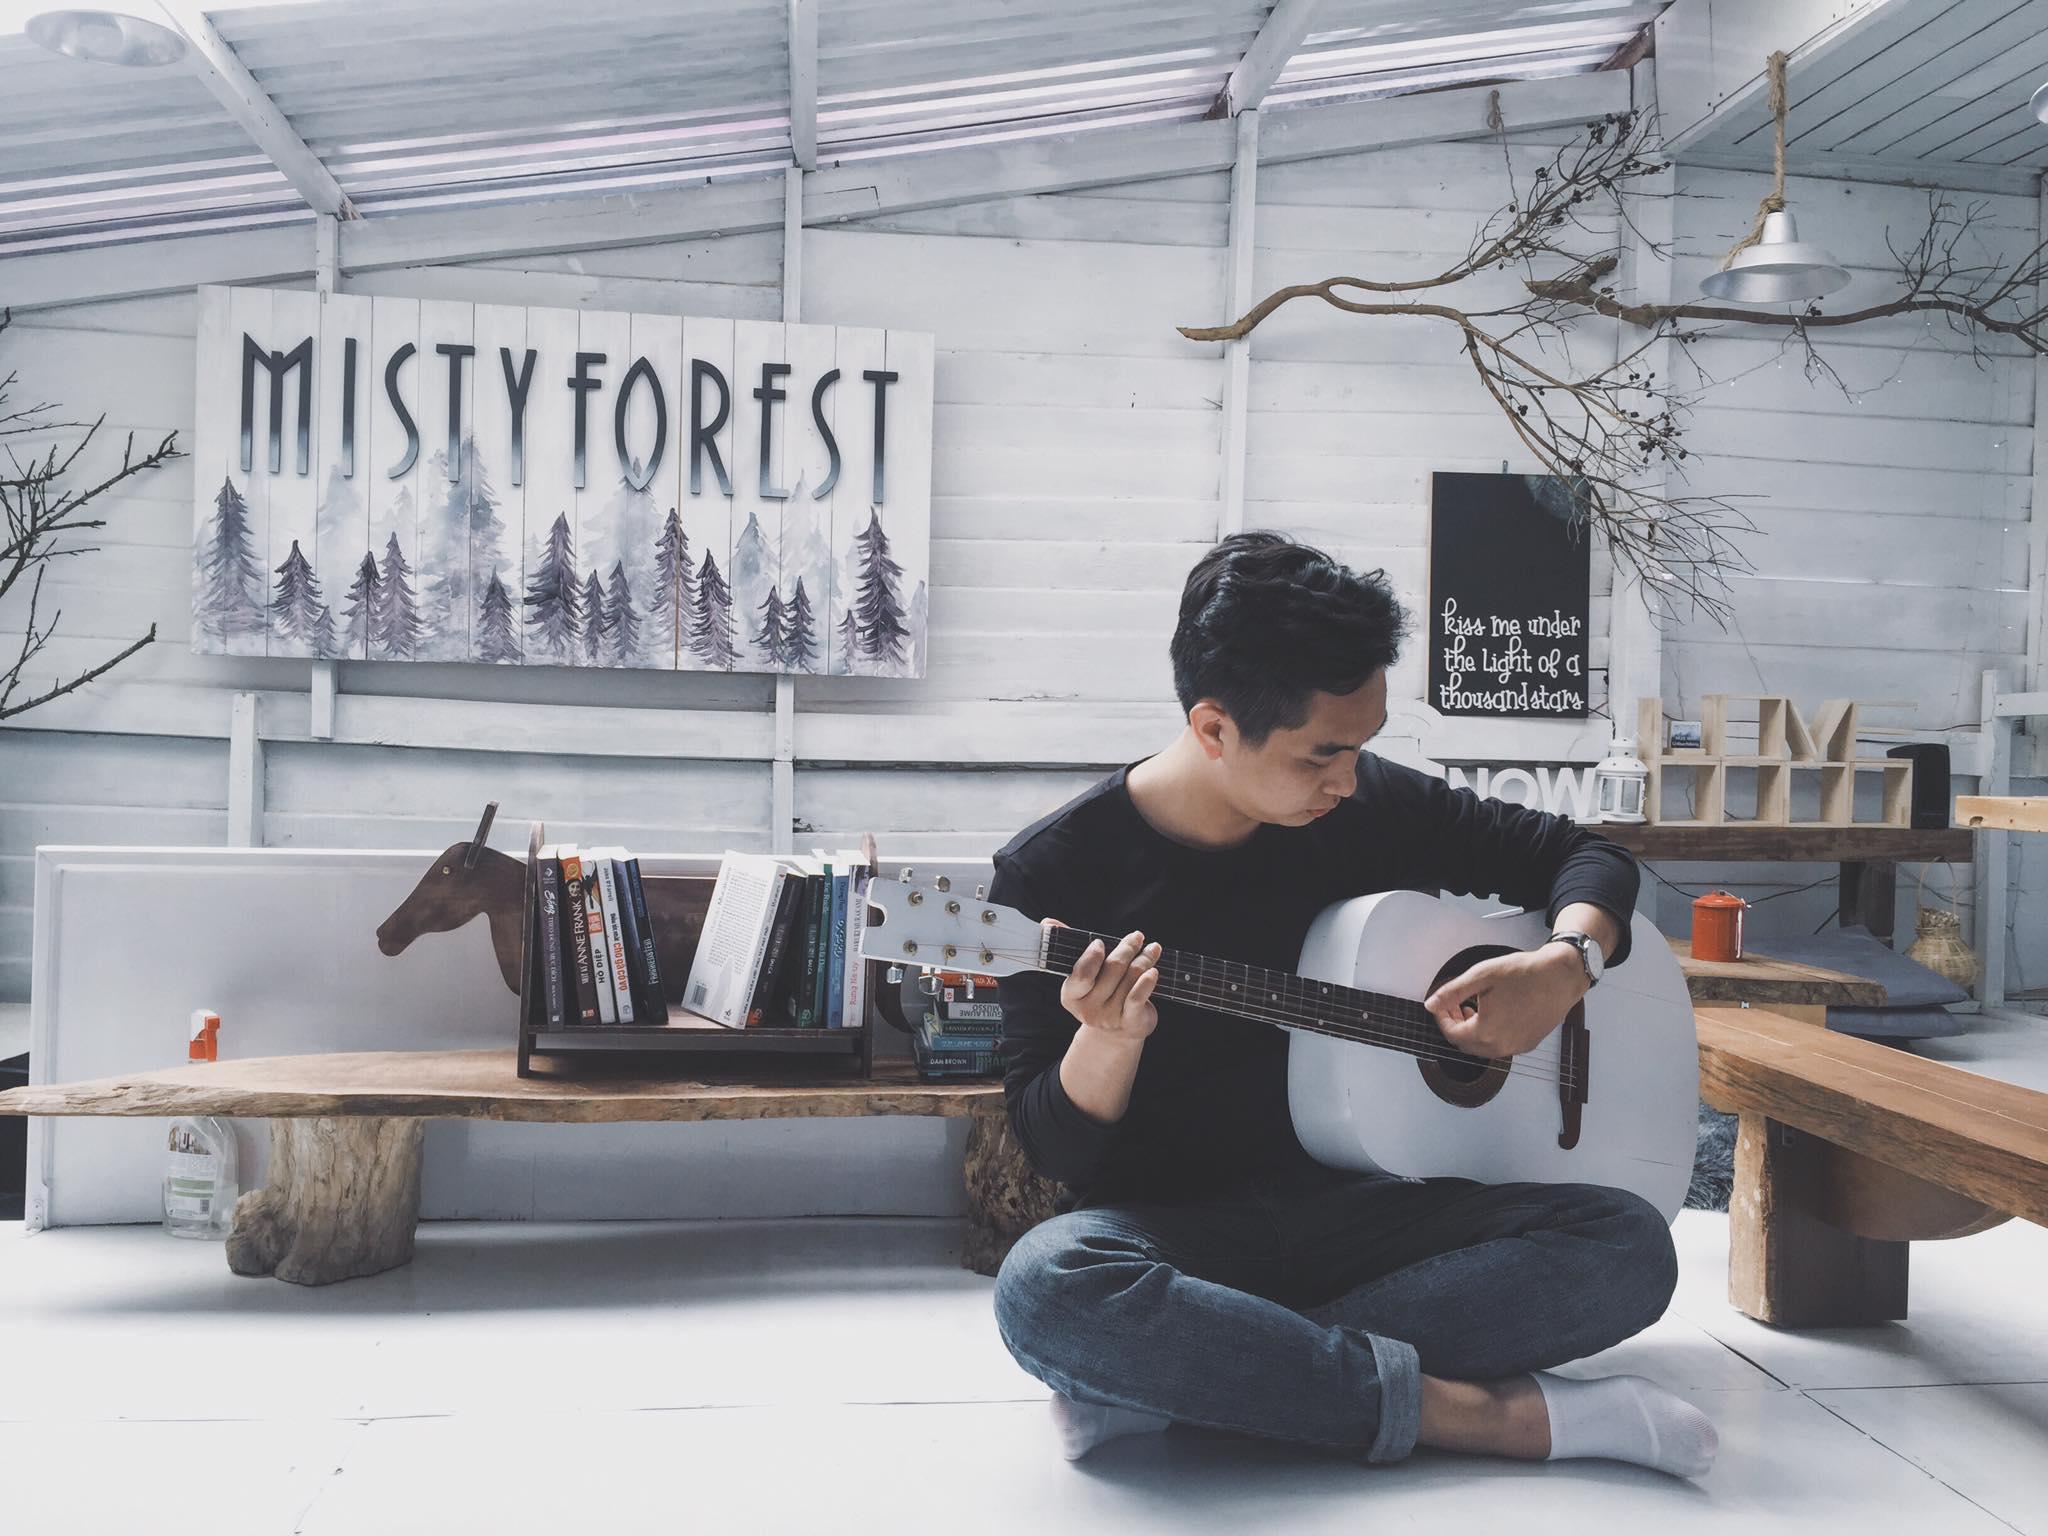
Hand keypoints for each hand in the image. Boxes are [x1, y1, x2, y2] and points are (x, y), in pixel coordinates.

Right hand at [1052, 920, 1161, 1042]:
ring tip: (1152, 948)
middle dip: (1126, 949)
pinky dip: (1147, 982)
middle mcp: (1088, 1009)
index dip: (1092, 956)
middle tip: (1137, 936)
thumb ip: (1067, 947)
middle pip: (1112, 970)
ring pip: (1130, 978)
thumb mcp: (1083, 973)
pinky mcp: (1130, 1021)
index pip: (1081, 974)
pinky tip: (1154, 970)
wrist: (1117, 1031)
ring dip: (1144, 959)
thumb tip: (1048, 922)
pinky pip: (1137, 998)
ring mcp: (1109, 1017)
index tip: (1100, 942)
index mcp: (1071, 995)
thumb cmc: (1099, 992)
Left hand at [1423, 943, 1587, 1058]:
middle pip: (1466, 1044)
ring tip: (1473, 1008)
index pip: (1452, 1034)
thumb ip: (1452, 992)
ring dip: (1473, 1031)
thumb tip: (1431, 1004)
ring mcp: (1517, 1047)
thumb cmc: (1525, 973)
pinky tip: (1495, 1013)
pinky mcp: (1529, 1044)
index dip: (1442, 1018)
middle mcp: (1502, 1046)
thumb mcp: (1481, 976)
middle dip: (1456, 1025)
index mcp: (1486, 1031)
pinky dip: (1491, 1034)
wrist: (1561, 976)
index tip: (1442, 1005)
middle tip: (1455, 1005)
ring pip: (1483, 1047)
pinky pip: (1501, 1046)